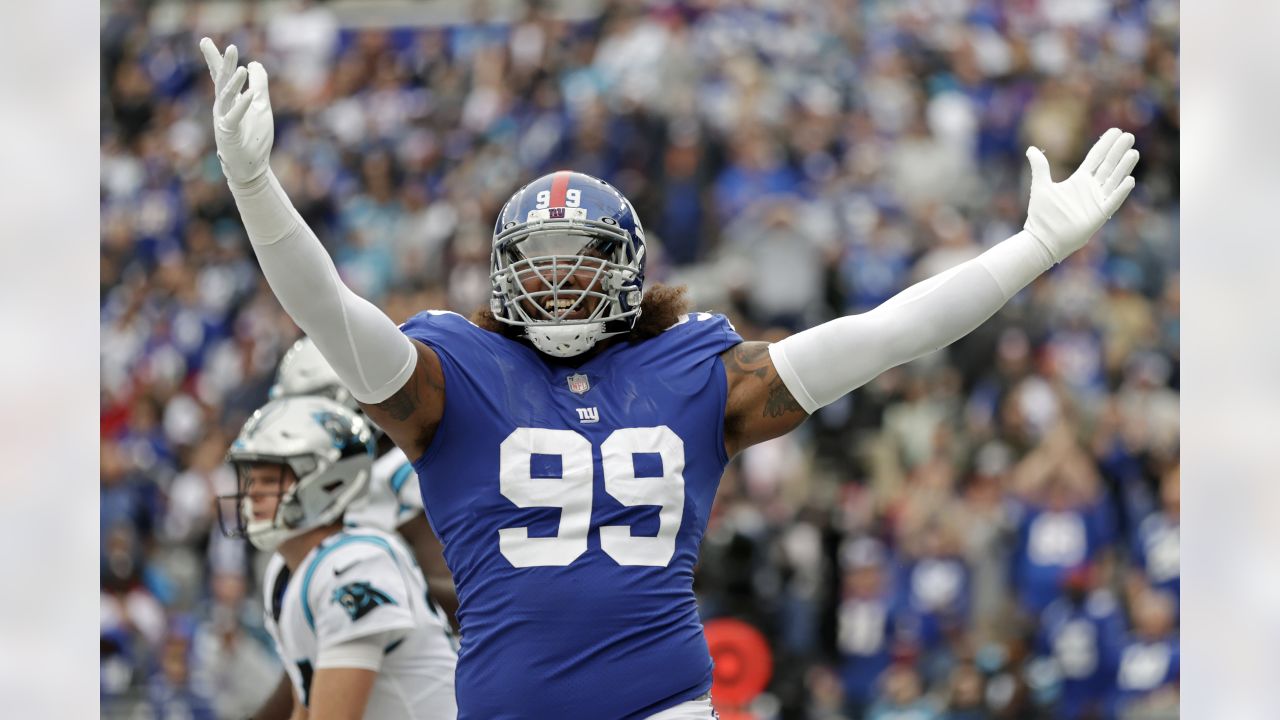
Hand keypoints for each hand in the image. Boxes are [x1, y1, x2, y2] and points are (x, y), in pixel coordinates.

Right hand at [199, 37, 273, 185]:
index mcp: (229, 99)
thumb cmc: (254, 136)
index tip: (205, 40)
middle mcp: (223, 107)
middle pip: (222, 81)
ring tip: (242, 68)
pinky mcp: (229, 133)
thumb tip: (255, 63)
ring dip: (234, 83)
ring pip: (226, 97)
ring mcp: (224, 119)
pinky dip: (242, 105)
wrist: (250, 166)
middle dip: (224, 65)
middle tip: (230, 48)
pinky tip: (250, 94)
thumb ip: (260, 84)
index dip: (215, 59)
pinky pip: (235, 116)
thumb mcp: (262, 106)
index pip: (221, 76)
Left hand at [1024, 128, 1138, 260]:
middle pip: (1108, 165)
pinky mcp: (1099, 215)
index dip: (1105, 144)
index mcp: (1079, 181)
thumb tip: (1031, 149)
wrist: (1042, 239)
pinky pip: (1113, 202)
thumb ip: (1040, 167)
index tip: (1116, 130)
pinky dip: (1121, 192)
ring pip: (1114, 180)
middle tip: (1129, 135)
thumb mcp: (1041, 186)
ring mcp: (1096, 201)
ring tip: (1133, 152)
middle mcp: (1090, 189)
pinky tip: (1130, 180)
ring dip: (1123, 167)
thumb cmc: (1041, 216)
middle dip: (1118, 151)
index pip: (1096, 158)